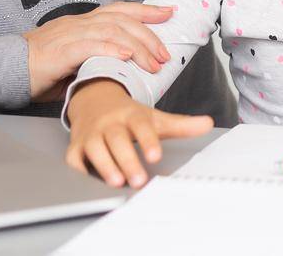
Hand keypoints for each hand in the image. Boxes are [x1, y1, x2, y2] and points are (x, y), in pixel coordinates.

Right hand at [22, 1, 174, 97]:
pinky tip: (126, 57)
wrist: (5, 69)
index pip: (120, 10)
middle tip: (165, 53)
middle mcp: (79, 23)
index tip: (169, 12)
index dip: (146, 10)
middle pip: (122, 19)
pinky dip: (111, 50)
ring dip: (137, 46)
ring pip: (112, 31)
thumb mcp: (73, 60)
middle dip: (149, 34)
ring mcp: (70, 34)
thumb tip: (121, 69)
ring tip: (153, 63)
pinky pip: (91, 45)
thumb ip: (95, 59)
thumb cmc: (38, 69)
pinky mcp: (62, 50)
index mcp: (82, 23)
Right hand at [63, 79, 213, 187]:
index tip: (155, 155)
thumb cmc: (129, 115)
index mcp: (132, 115)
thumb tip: (208, 123)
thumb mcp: (155, 117)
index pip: (141, 126)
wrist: (95, 99)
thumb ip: (181, 124)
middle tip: (139, 180)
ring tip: (116, 182)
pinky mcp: (76, 146)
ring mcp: (92, 134)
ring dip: (104, 165)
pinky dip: (78, 170)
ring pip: (95, 149)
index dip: (147, 140)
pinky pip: (74, 158)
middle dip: (127, 160)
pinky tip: (87, 182)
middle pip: (117, 140)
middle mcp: (110, 124)